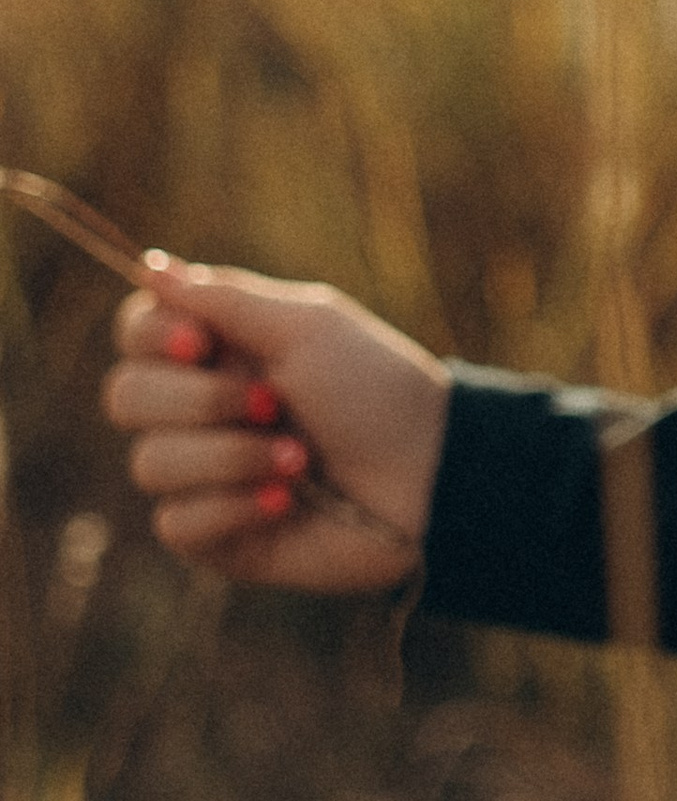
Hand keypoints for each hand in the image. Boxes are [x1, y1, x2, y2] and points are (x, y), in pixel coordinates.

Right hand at [103, 259, 451, 593]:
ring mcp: (202, 474)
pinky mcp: (214, 535)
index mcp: (218, 349)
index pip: (134, 333)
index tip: (200, 344)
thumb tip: (149, 266)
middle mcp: (198, 409)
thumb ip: (223, 298)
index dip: (152, 337)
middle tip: (274, 402)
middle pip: (124, 396)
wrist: (428, 475)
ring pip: (150, 464)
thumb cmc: (375, 390)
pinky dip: (234, 508)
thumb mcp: (306, 327)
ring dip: (232, 458)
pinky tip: (285, 503)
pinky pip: (176, 522)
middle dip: (201, 401)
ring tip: (299, 459)